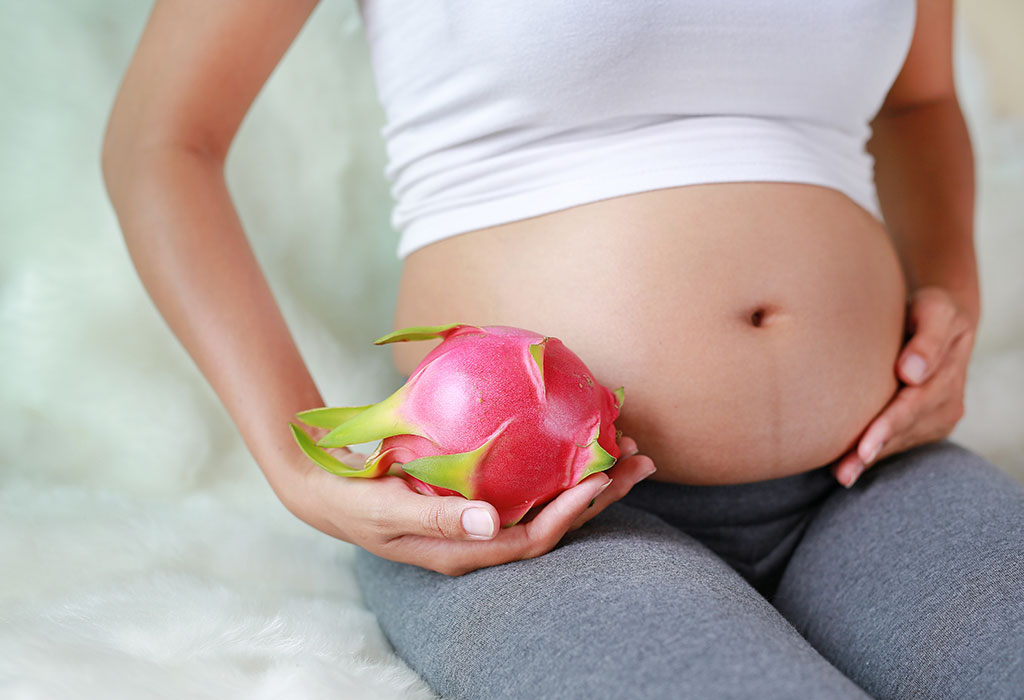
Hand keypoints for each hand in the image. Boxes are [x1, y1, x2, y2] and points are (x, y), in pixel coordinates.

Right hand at [289, 436, 655, 576]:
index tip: (601, 475)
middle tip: (640, 459)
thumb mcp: (388, 510)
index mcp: (465, 552)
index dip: (571, 510)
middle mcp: (482, 541)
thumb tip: (492, 522)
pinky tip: (578, 440)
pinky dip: (560, 466)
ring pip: (549, 504)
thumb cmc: (355, 501)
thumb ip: (437, 516)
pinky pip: (529, 486)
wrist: (328, 492)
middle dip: (601, 494)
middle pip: (555, 523)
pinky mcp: (478, 499)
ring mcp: (482, 521)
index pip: (533, 538)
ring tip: (629, 449)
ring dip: (591, 480)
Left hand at [832, 286, 976, 486]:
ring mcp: (941, 415)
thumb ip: (928, 338)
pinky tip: (849, 466)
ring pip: (902, 440)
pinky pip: (900, 441)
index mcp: (950, 369)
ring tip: (843, 474)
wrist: (936, 321)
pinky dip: (876, 452)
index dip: (890, 424)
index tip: (866, 444)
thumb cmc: (926, 311)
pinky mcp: (927, 424)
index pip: (916, 402)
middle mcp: (950, 400)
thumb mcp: (933, 310)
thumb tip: (912, 373)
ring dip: (872, 458)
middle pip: (907, 427)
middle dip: (876, 449)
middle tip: (847, 470)